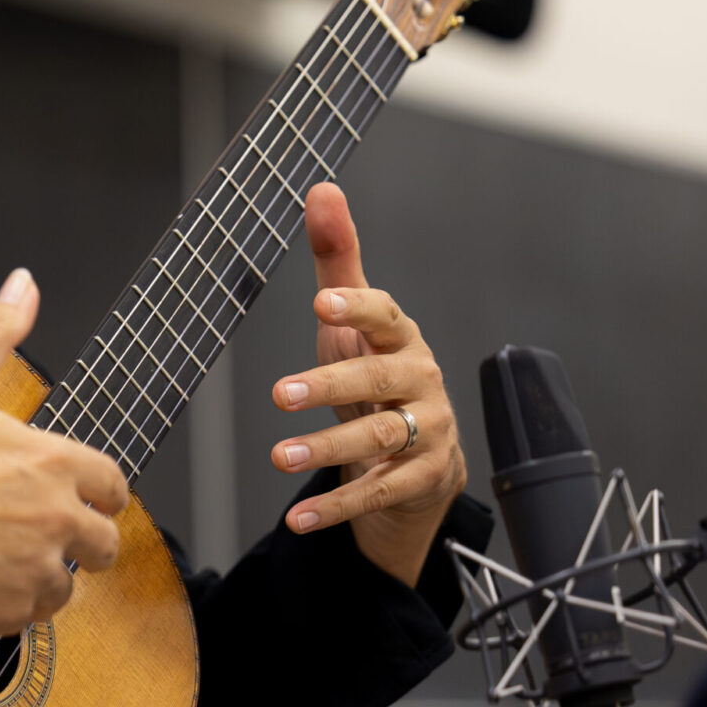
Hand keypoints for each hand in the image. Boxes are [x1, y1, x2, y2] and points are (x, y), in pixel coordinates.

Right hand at [0, 268, 128, 635]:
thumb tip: (25, 283)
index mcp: (51, 461)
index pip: (113, 485)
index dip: (94, 490)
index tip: (75, 495)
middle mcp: (54, 518)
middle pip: (104, 542)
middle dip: (77, 536)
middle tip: (31, 529)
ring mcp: (32, 571)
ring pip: (67, 583)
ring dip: (42, 573)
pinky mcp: (6, 613)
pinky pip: (31, 617)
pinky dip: (9, 604)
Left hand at [269, 184, 466, 584]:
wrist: (419, 460)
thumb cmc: (375, 375)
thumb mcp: (351, 322)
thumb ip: (338, 260)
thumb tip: (321, 188)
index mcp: (404, 339)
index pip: (387, 316)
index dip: (358, 308)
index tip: (320, 303)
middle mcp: (422, 383)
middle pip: (380, 380)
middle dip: (331, 386)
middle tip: (281, 393)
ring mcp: (427, 434)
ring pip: (379, 439)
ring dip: (326, 448)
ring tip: (279, 455)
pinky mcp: (422, 480)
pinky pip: (377, 491)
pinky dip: (334, 508)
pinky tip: (296, 518)